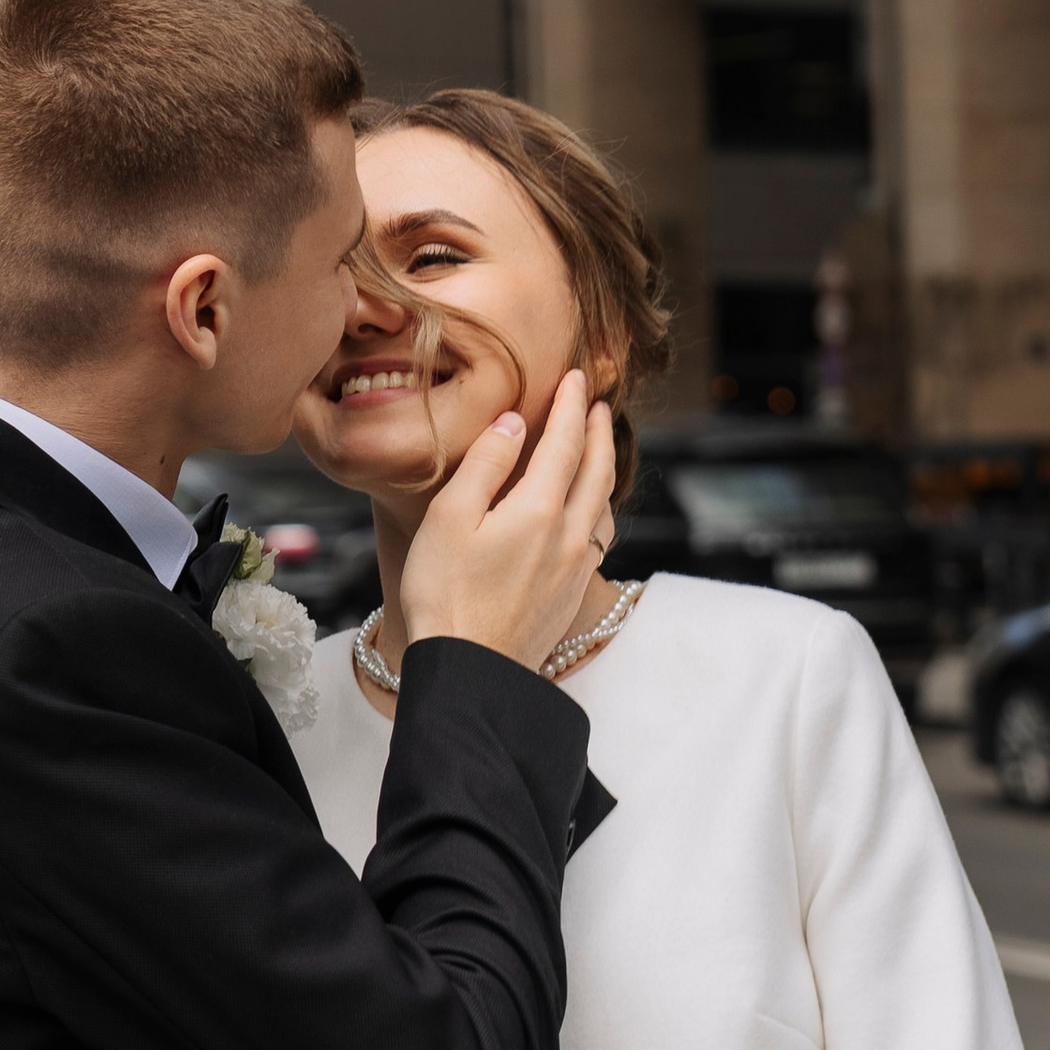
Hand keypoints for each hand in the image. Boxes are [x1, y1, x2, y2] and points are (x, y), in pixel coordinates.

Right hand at [399, 372, 618, 674]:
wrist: (469, 673)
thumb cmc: (444, 596)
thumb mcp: (449, 518)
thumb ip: (486, 464)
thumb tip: (514, 425)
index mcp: (538, 510)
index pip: (565, 442)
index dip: (570, 406)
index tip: (574, 377)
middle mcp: (567, 536)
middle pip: (597, 471)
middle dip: (598, 431)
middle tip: (597, 402)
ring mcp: (573, 568)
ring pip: (603, 505)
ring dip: (605, 469)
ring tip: (600, 449)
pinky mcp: (568, 595)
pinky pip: (596, 536)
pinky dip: (598, 507)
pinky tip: (587, 512)